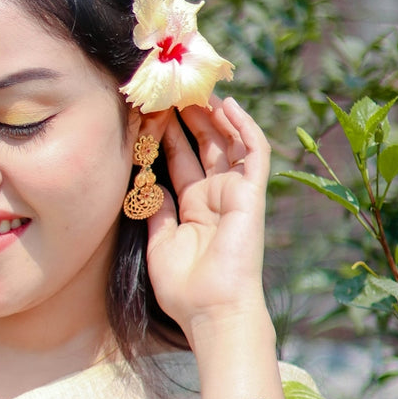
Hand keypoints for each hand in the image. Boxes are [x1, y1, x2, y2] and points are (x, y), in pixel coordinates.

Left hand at [142, 97, 270, 338]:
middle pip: (202, 146)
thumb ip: (155, 208)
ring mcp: (235, 194)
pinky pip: (253, 152)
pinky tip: (227, 104)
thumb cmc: (185, 288)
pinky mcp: (252, 194)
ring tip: (192, 88)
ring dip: (211, 115)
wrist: (212, 311)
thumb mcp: (159, 242)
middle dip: (186, 117)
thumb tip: (144, 179)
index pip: (179, 161)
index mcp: (194, 209)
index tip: (147, 112)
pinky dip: (243, 126)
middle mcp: (215, 197)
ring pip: (226, 142)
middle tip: (169, 89)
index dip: (164, 136)